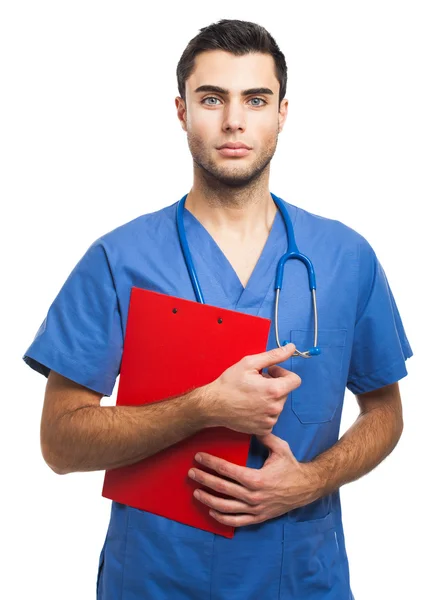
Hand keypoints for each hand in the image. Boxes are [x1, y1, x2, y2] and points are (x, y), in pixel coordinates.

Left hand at [189, 433, 320, 526]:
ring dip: (208, 499)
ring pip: (225, 507)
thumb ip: (265, 436)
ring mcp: (255, 509)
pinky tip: (211, 511)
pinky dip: (222, 518)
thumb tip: (252, 424)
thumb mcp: (280, 448)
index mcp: (256, 478)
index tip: (199, 457)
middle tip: (191, 473)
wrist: (306, 488)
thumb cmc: (291, 466)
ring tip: (196, 492)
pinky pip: (236, 521)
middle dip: (204, 479)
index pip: (227, 470)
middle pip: (222, 488)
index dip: (211, 463)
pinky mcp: (258, 518)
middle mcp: (253, 495)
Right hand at [203, 344, 300, 435]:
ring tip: (252, 395)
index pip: (295, 380)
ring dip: (269, 398)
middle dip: (274, 385)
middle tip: (256, 383)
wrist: (213, 405)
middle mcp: (275, 408)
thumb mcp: (249, 363)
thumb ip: (273, 355)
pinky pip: (271, 417)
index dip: (283, 373)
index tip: (270, 372)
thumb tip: (291, 348)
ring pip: (278, 404)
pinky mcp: (264, 429)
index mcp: (274, 390)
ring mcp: (270, 420)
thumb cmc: (229, 383)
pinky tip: (251, 406)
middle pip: (285, 392)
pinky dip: (264, 411)